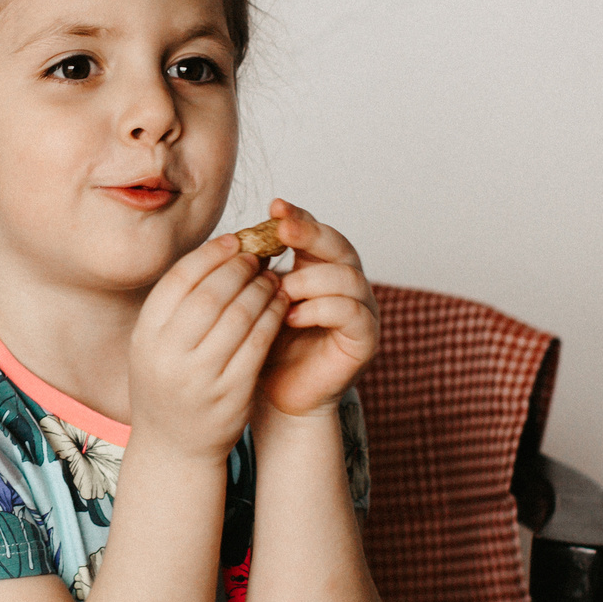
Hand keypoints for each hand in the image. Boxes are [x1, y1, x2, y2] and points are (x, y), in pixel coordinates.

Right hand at [128, 233, 286, 461]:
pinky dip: (272, 317)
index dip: (210, 254)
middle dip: (239, 268)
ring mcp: (201, 377)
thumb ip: (178, 304)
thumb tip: (217, 249)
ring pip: (240, 316)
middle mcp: (169, 356)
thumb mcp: (155, 344)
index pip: (180, 279)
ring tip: (271, 277)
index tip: (233, 240)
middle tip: (257, 256)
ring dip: (261, 289)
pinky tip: (279, 304)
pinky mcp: (232, 393)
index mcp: (146, 336)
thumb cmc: (169, 383)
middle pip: (211, 294)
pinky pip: (259, 343)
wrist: (174, 445)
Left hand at [245, 200, 377, 418]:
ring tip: (280, 292)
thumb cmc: (266, 347)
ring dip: (310, 279)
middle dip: (310, 235)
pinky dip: (319, 309)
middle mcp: (347, 283)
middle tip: (282, 231)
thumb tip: (236, 236)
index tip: (273, 206)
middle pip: (339, 245)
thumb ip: (257, 272)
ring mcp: (362, 309)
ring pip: (347, 276)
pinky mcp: (366, 337)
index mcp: (321, 269)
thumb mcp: (258, 302)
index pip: (317, 232)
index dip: (299, 217)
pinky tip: (291, 317)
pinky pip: (351, 311)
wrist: (278, 395)